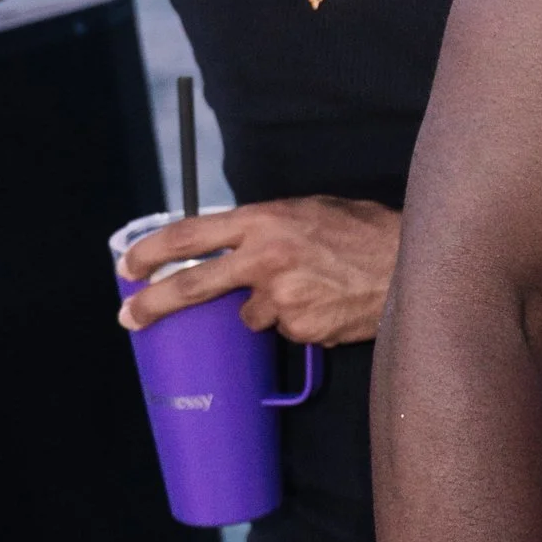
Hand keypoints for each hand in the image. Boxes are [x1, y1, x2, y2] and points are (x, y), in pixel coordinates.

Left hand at [116, 194, 400, 341]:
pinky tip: (329, 304)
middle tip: (128, 318)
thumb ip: (267, 228)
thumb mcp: (310, 211)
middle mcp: (265, 258)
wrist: (412, 265)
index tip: (129, 266)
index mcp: (264, 221)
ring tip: (313, 288)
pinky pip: (286, 330)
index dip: (152, 251)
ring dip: (270, 307)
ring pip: (251, 314)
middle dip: (153, 305)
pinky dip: (301, 321)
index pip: (190, 235)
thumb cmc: (365, 232)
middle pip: (192, 285)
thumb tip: (234, 247)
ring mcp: (281, 298)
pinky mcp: (301, 328)